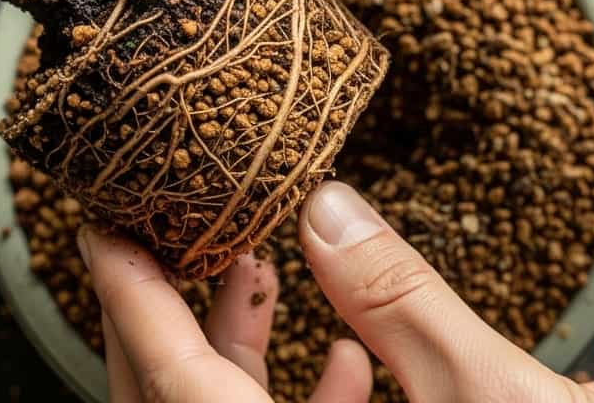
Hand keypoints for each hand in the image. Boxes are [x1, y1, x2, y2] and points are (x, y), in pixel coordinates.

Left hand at [79, 180, 593, 401]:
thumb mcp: (490, 396)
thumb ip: (400, 300)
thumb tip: (329, 209)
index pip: (171, 378)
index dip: (129, 293)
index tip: (102, 224)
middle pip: (174, 401)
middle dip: (167, 310)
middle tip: (166, 228)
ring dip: (234, 351)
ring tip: (254, 266)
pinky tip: (346, 359)